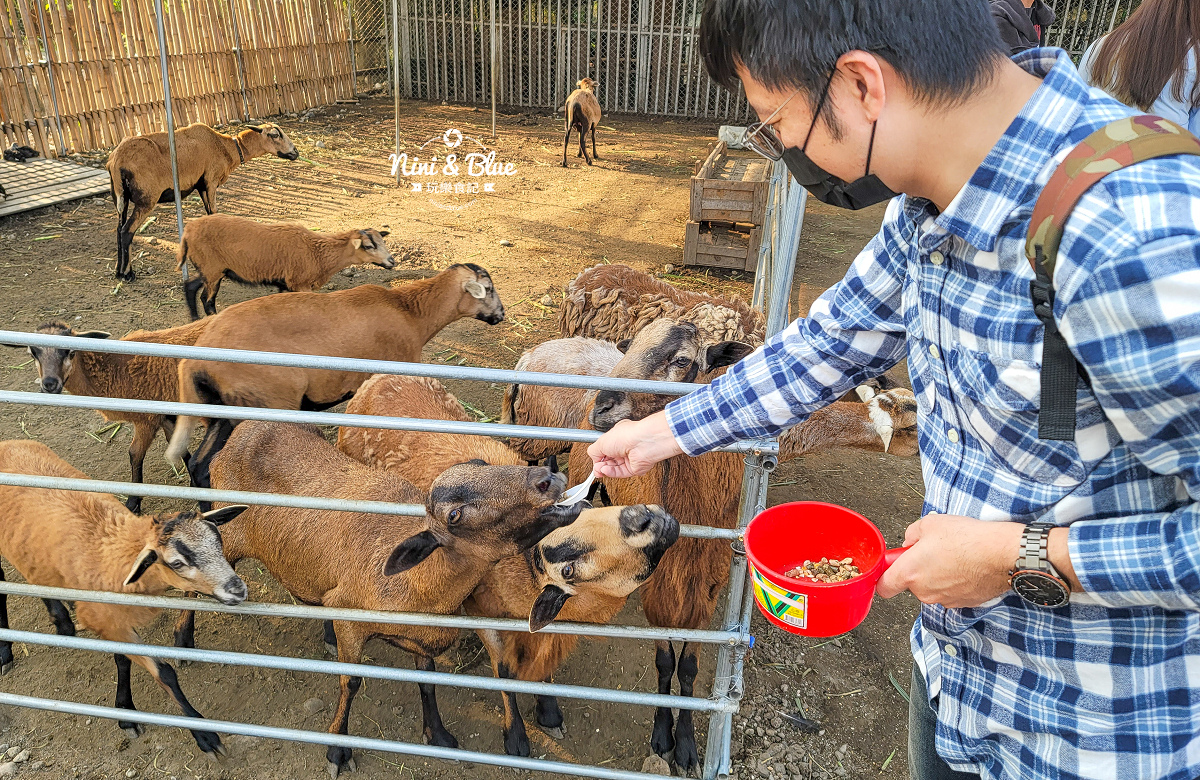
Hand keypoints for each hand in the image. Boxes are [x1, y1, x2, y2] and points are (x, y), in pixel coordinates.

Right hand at [587, 411, 683, 478]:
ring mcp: (630, 458)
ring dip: (605, 469)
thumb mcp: (601, 441)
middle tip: (596, 467)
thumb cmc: (627, 436)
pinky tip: (606, 471)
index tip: (594, 461)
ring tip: (600, 469)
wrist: (643, 443)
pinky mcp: (634, 468)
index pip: (605, 449)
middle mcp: (625, 447)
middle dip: (600, 464)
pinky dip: (612, 472)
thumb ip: (594, 451)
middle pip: (609, 460)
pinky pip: (621, 472)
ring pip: (614, 468)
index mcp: (618, 437)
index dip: (598, 456)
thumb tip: (592, 458)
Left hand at [876, 515, 1025, 607]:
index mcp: (910, 573)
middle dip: (918, 569)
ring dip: (938, 575)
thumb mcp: (930, 523)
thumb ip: (911, 534)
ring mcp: (945, 599)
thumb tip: (910, 542)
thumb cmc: (967, 538)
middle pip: (912, 584)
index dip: (884, 577)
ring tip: (955, 555)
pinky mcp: (964, 603)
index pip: (884, 587)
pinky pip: (951, 591)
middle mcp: (924, 592)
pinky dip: (956, 581)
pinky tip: (967, 565)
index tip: (889, 569)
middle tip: (933, 550)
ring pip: (933, 587)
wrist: (1002, 554)